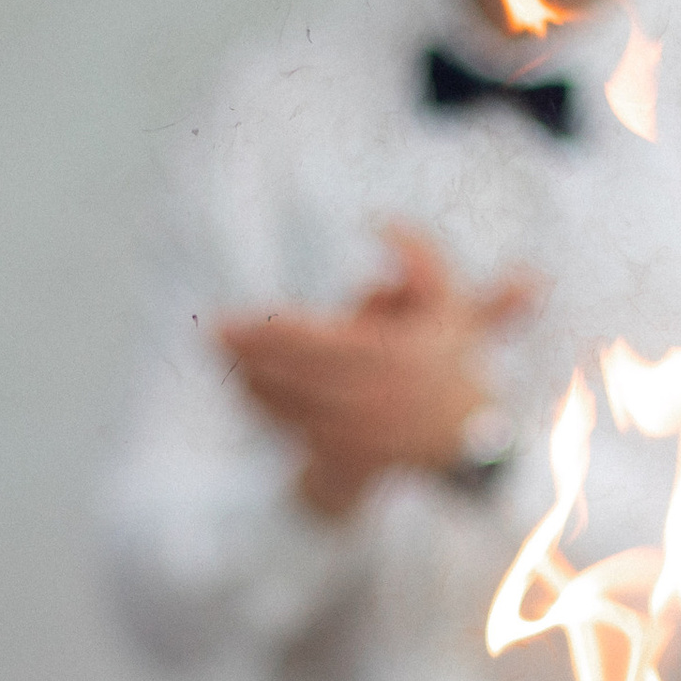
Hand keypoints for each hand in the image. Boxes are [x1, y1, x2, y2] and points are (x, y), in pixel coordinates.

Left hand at [217, 225, 536, 517]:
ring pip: (293, 409)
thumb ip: (419, 255)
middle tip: (212, 333)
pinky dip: (269, 411)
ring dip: (255, 383)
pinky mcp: (348, 460)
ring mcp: (360, 435)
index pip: (319, 344)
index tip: (232, 318)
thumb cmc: (450, 355)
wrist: (467, 438)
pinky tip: (243, 388)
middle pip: (298, 376)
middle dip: (253, 354)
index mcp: (393, 360)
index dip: (272, 332)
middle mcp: (373, 401)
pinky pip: (300, 436)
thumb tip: (374, 220)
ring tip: (224, 357)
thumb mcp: (449, 299)